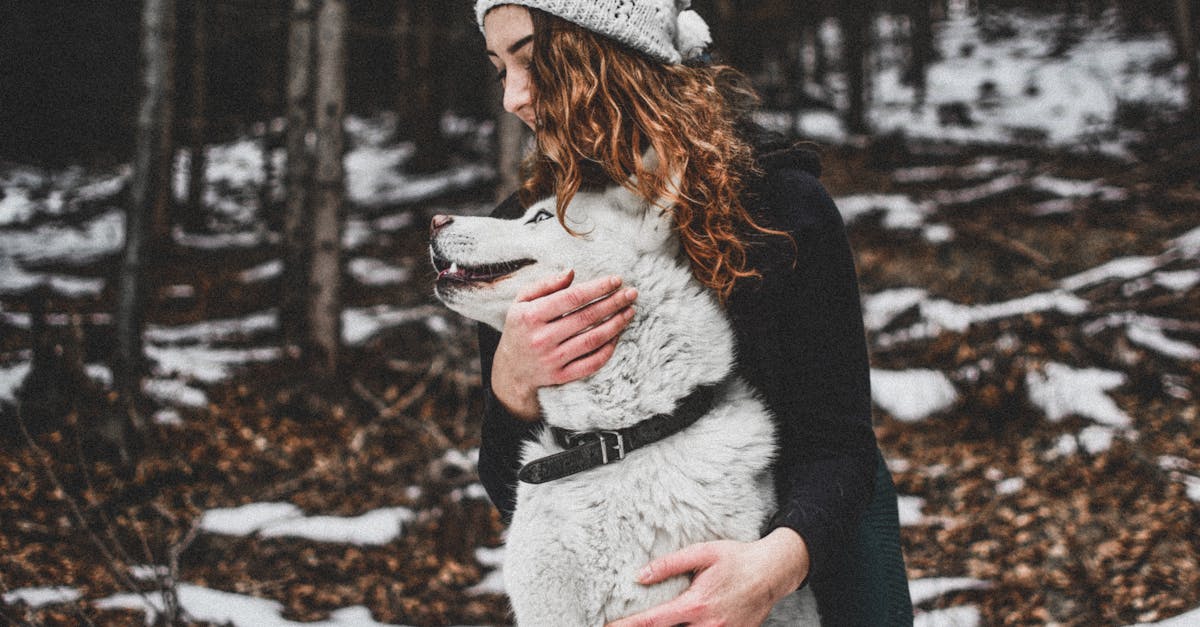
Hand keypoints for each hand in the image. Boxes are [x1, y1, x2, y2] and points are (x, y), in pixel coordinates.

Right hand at [492, 269, 637, 419]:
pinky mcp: (561, 376)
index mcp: (531, 315)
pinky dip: (608, 349)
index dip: (598, 288)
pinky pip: (592, 362)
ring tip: (630, 311)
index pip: (572, 298)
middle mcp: (542, 338)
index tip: (617, 280)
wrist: (511, 369)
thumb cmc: (521, 327)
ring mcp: (552, 359)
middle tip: (632, 293)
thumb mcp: (522, 301)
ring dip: (616, 324)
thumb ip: (545, 285)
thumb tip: (571, 272)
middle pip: (587, 317)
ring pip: (593, 340)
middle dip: (614, 303)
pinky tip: (618, 335)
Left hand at [606, 528, 810, 626]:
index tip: (609, 626)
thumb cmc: (737, 559)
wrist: (773, 572)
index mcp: (696, 604)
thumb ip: (669, 565)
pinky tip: (686, 624)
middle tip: (624, 626)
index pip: (654, 621)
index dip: (628, 625)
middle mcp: (708, 626)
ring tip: (656, 623)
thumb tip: (640, 576)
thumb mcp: (702, 553)